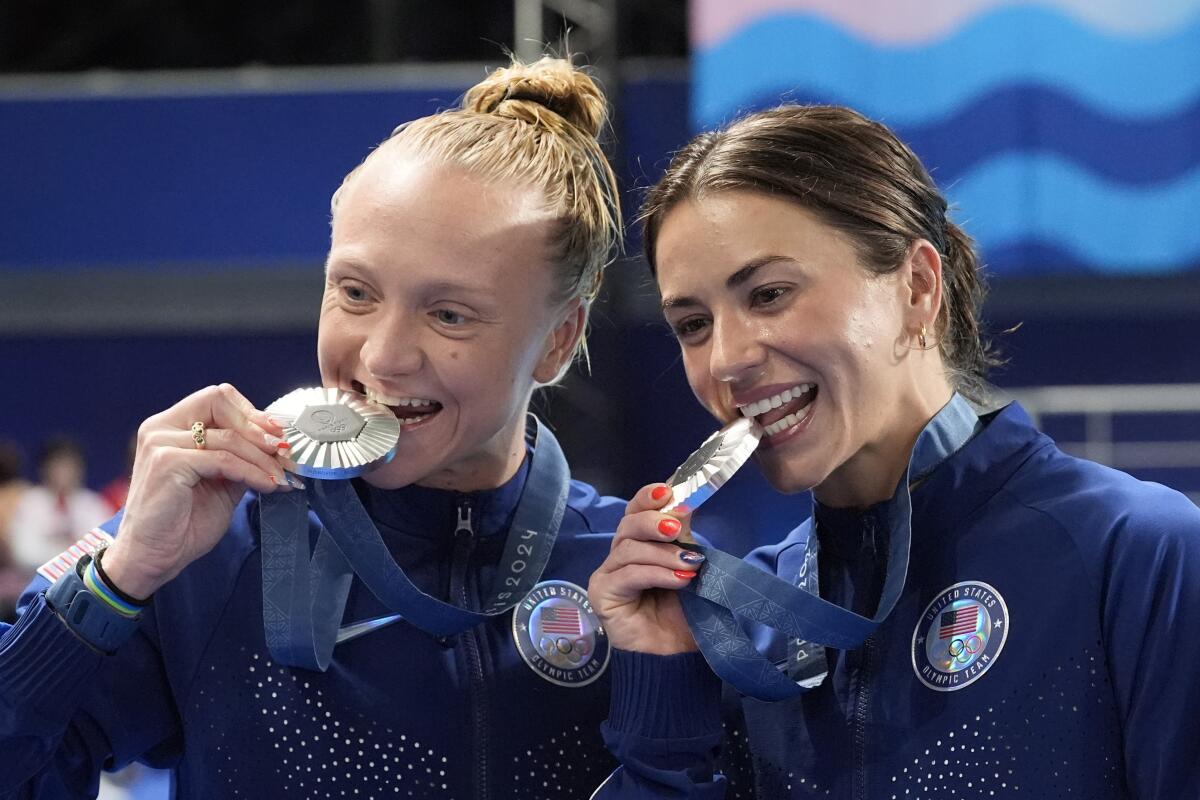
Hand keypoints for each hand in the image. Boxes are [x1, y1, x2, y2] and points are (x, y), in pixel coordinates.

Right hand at [102, 383, 296, 598]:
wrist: (153, 557)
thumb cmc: (184, 522)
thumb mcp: (221, 481)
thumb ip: (240, 457)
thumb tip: (278, 445)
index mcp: (171, 425)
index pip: (217, 398)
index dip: (252, 412)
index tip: (280, 433)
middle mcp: (161, 427)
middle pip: (220, 402)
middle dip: (259, 428)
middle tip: (285, 451)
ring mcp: (160, 443)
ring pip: (228, 436)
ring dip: (263, 458)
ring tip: (282, 477)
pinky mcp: (167, 463)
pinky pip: (223, 460)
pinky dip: (251, 472)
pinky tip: (268, 485)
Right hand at [588, 483, 700, 654]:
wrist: (678, 657)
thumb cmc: (684, 613)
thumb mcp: (688, 567)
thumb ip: (683, 539)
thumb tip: (685, 502)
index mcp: (639, 545)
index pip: (636, 510)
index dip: (649, 497)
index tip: (669, 489)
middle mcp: (619, 556)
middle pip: (628, 524)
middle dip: (654, 520)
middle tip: (679, 526)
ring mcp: (607, 575)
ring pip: (629, 548)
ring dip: (664, 554)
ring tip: (690, 566)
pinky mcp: (602, 594)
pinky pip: (627, 574)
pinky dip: (656, 573)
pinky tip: (679, 581)